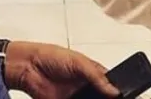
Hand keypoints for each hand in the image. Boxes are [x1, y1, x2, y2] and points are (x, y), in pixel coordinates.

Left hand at [4, 41, 118, 98]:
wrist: (28, 68)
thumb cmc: (50, 56)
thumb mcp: (78, 62)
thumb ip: (95, 76)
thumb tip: (113, 89)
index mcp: (90, 71)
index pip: (109, 82)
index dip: (116, 90)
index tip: (122, 96)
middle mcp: (84, 85)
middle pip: (102, 96)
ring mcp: (75, 97)